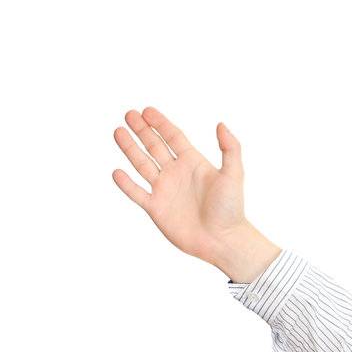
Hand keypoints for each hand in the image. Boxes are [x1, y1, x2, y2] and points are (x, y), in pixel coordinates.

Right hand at [111, 107, 267, 271]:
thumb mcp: (234, 175)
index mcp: (193, 163)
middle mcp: (177, 174)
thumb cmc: (231, 209)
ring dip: (130, 149)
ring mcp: (165, 190)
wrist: (223, 241)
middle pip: (155, 146)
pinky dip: (126, 183)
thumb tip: (221, 124)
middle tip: (128, 114)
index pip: (173, 137)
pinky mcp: (156, 208)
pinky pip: (137, 193)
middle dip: (142, 130)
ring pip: (142, 165)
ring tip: (118, 132)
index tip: (146, 110)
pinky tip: (117, 172)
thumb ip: (230, 149)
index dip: (160, 123)